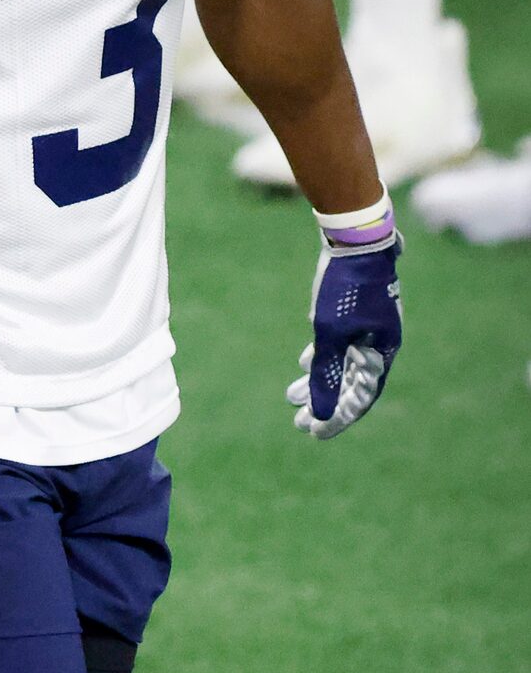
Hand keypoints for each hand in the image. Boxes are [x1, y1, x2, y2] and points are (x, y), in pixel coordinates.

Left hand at [287, 232, 402, 438]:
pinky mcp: (356, 313)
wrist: (355, 240)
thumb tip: (320, 413)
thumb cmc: (344, 288)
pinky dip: (323, 357)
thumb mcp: (330, 334)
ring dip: (319, 381)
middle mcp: (379, 344)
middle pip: (350, 384)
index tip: (312, 433)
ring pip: (343, 364)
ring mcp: (369, 327)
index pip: (359, 397)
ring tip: (292, 397)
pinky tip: (306, 363)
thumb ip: (325, 374)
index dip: (337, 418)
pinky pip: (341, 345)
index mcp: (380, 353)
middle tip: (298, 421)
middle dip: (324, 404)